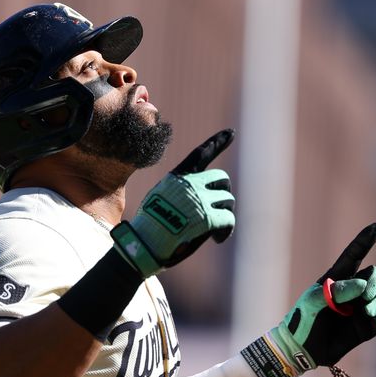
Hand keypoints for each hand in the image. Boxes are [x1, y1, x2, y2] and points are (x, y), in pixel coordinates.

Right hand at [111, 129, 235, 277]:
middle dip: (223, 194)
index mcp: (177, 177)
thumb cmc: (149, 227)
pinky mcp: (208, 219)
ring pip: (228, 201)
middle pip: (222, 180)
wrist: (144, 243)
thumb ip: (179, 194)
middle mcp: (190, 184)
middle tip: (219, 209)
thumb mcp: (159, 199)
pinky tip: (218, 239)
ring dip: (224, 214)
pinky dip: (226, 230)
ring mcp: (200, 201)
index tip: (231, 133)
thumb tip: (200, 201)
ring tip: (215, 229)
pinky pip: (228, 219)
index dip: (217, 142)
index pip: (200, 154)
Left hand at [267, 223, 375, 375]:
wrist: (302, 349)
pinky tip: (368, 323)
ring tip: (363, 312)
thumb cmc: (303, 319)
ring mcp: (361, 309)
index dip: (365, 240)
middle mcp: (353, 291)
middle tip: (364, 296)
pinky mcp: (367, 327)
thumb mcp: (313, 301)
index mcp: (337, 278)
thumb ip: (336, 291)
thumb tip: (362, 285)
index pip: (354, 254)